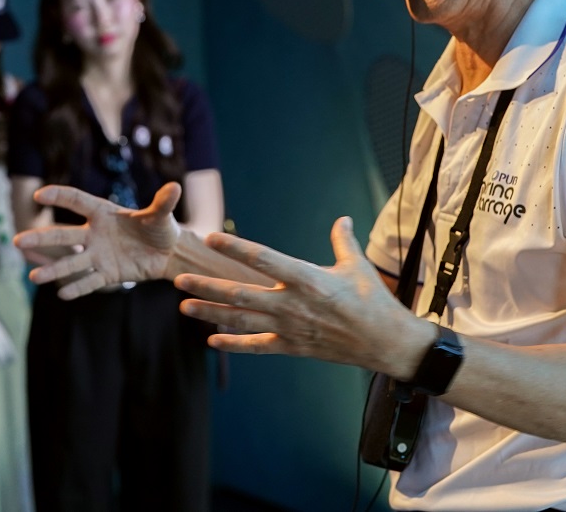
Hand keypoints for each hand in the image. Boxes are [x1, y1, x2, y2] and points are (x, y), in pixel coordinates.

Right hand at [12, 182, 182, 300]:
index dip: (60, 197)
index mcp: (104, 213)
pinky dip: (77, 288)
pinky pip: (89, 281)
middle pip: (65, 234)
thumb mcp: (161, 215)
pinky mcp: (107, 274)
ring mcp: (99, 255)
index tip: (39, 195)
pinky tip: (62, 294)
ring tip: (33, 278)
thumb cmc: (161, 228)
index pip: (78, 201)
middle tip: (18, 241)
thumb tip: (176, 187)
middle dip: (41, 238)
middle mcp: (95, 233)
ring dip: (53, 269)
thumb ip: (163, 202)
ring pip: (72, 262)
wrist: (168, 253)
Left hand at [173, 217, 436, 376]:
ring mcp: (290, 328)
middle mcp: (292, 304)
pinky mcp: (293, 346)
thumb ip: (343, 241)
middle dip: (207, 286)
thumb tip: (342, 219)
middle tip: (179, 279)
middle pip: (240, 293)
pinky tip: (212, 340)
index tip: (210, 238)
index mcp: (307, 278)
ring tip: (184, 306)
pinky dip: (234, 343)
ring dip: (211, 313)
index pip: (263, 259)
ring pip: (242, 320)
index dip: (234, 248)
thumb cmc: (374, 301)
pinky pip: (257, 346)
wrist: (386, 343)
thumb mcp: (358, 266)